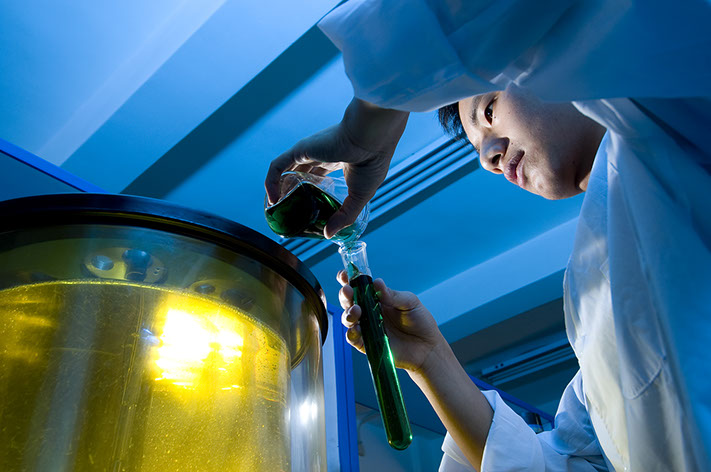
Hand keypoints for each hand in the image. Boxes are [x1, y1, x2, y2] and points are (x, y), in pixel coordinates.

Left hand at [265, 98, 407, 237]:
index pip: (319, 174)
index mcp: (338, 160)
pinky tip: (272, 200)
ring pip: (286, 171)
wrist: (370, 140)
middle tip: (289, 213)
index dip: (311, 191)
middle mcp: (321, 154)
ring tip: (276, 209)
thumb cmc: (372, 163)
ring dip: (279, 189)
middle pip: (300, 174)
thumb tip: (328, 234)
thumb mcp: (359, 196)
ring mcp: (308, 151)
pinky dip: (271, 182)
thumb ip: (344, 216)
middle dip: (293, 192)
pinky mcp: (299, 150)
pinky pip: (277, 167)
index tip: (308, 210)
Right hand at [337, 271, 444, 374]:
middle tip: (348, 290)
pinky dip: (351, 333)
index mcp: (378, 298)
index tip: (344, 274)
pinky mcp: (368, 344)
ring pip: (348, 319)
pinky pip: (354, 339)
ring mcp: (367, 328)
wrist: (428, 347)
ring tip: (356, 310)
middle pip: (349, 301)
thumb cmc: (420, 322)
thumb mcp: (410, 303)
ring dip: (348, 313)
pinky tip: (357, 329)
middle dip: (345, 295)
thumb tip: (377, 282)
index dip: (348, 280)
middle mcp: (369, 312)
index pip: (359, 286)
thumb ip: (392, 295)